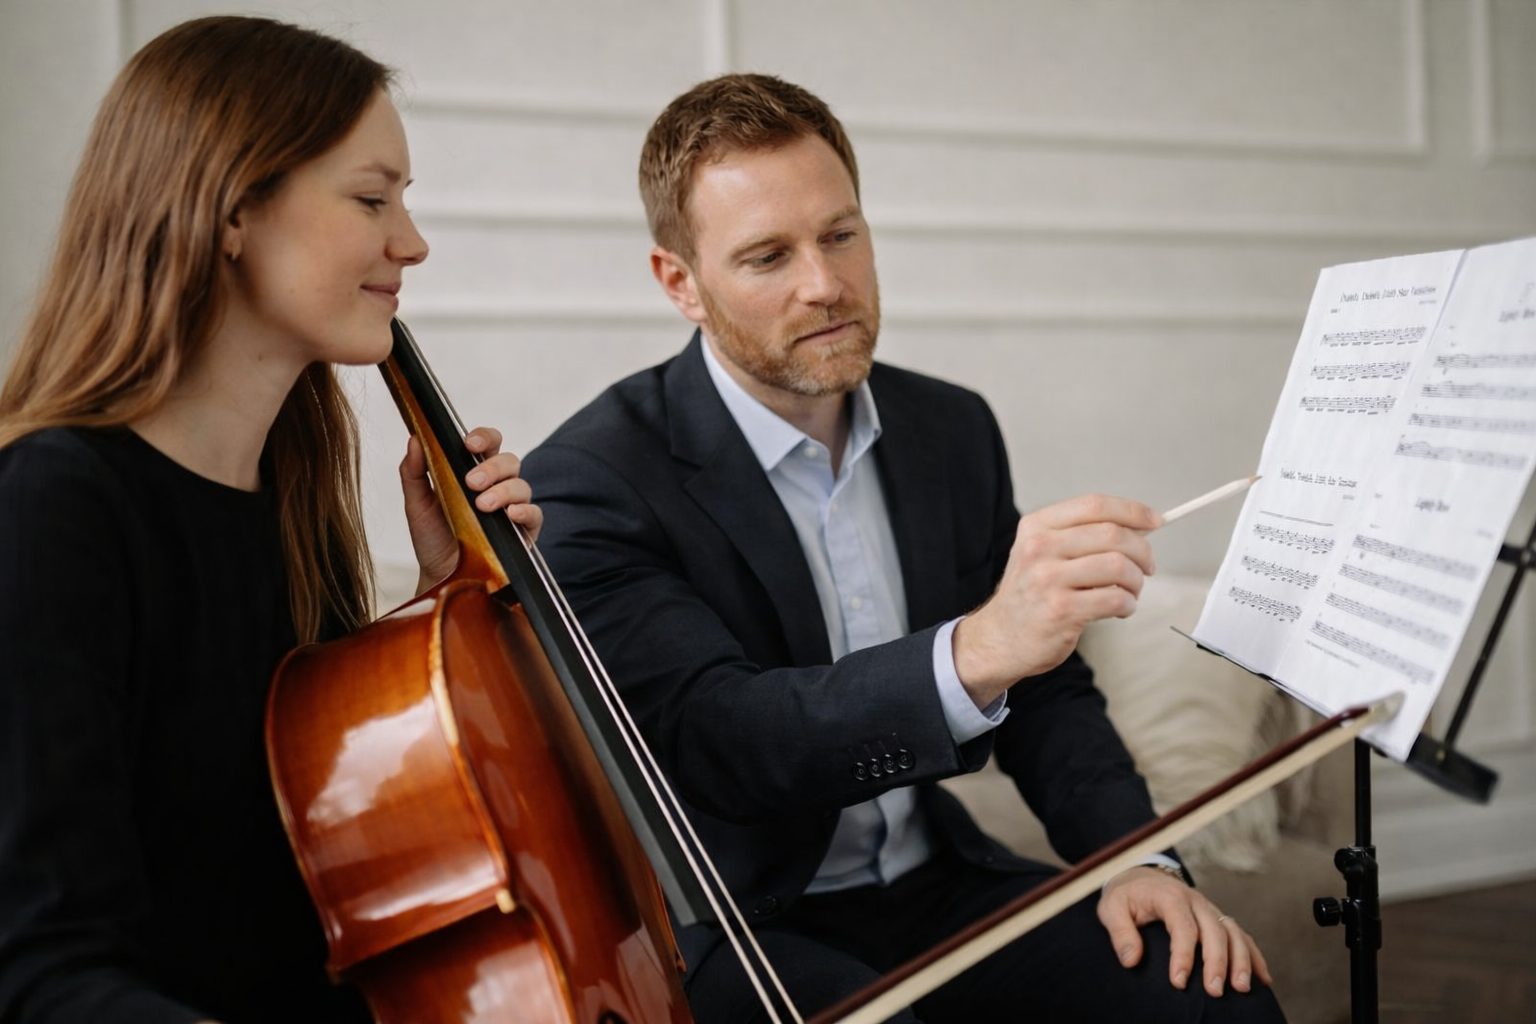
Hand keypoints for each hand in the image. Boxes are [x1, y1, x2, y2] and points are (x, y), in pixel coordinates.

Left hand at [401, 426, 542, 593]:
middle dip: (492, 468)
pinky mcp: (524, 531)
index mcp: (473, 471)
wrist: (440, 576)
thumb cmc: (432, 537)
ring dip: (504, 491)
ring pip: (522, 485)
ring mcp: (512, 507)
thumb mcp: (416, 504)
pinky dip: (525, 511)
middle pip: (509, 460)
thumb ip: (414, 472)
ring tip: (483, 506)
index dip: (483, 437)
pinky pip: (535, 514)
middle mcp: (497, 486)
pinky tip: (510, 515)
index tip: (468, 444)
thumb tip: (414, 440)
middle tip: (472, 482)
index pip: (488, 444)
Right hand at [952, 493, 1158, 706]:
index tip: (1155, 521)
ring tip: (1130, 591)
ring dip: (1136, 581)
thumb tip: (1138, 528)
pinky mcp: (1061, 610)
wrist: (1001, 638)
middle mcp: (1039, 548)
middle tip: (1147, 567)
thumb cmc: (1032, 594)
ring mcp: (1048, 579)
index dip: (1132, 511)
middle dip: (1142, 552)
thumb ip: (1082, 536)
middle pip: (1113, 534)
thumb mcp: (1042, 553)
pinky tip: (1120, 608)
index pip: (1095, 505)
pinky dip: (1128, 604)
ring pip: (1118, 566)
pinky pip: (1115, 599)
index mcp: (1037, 526)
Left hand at [1098, 865, 1272, 996]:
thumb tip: (1131, 960)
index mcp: (1169, 896)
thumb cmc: (1125, 895)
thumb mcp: (1111, 908)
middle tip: (1214, 991)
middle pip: (1214, 930)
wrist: (1139, 875)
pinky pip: (1242, 936)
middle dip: (1217, 962)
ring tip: (1242, 988)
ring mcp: (1210, 909)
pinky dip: (1254, 956)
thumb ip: (1120, 932)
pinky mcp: (1217, 918)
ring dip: (1241, 960)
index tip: (1178, 982)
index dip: (1183, 955)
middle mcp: (1195, 901)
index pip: (1182, 926)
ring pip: (1234, 933)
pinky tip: (1263, 979)